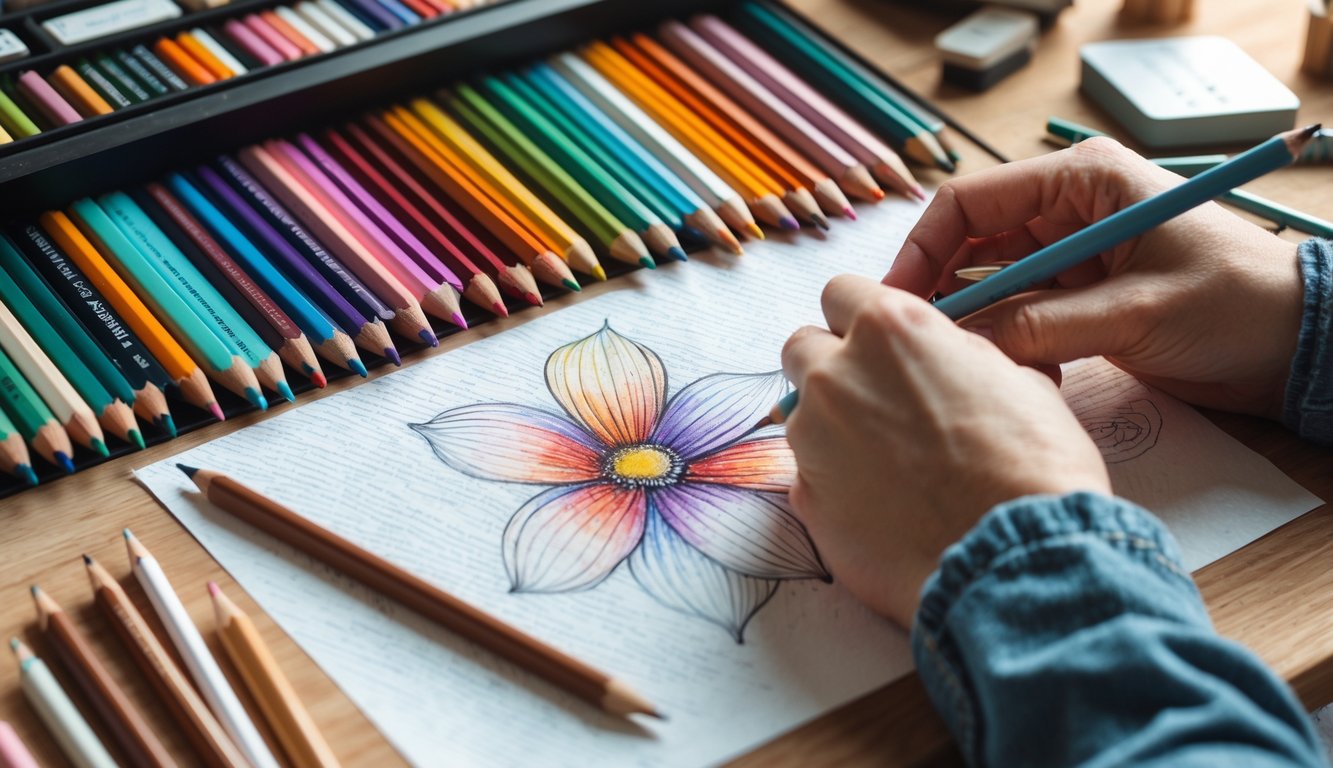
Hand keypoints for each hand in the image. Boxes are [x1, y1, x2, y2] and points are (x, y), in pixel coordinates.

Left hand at [781, 276, 1109, 627]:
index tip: (885, 343)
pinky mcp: (804, 498)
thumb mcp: (1020, 381)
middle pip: (803, 347)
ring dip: (833, 425)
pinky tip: (882, 506)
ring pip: (802, 413)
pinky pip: (807, 474)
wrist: (1017, 563)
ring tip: (890, 464)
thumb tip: (949, 360)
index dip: (864, 316)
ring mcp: (812, 438)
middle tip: (879, 398)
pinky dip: (834, 481)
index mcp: (890, 329)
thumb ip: (961, 357)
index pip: (843, 292)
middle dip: (832, 363)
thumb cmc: (1033, 467)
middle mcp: (837, 374)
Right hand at [885, 138, 1304, 418]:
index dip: (923, 248)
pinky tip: (999, 369)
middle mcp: (1067, 210)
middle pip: (970, 243)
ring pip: (989, 284)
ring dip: (970, 321)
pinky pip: (1017, 314)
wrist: (1295, 346)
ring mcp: (1070, 255)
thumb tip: (963, 343)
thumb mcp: (1137, 312)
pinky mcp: (1077, 297)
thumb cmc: (1237, 304)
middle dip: (939, 288)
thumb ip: (1045, 326)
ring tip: (951, 361)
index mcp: (1083, 180)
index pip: (972, 201)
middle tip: (913, 338)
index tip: (895, 298)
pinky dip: (1001, 341)